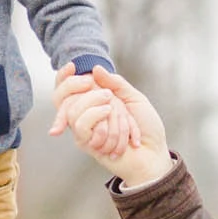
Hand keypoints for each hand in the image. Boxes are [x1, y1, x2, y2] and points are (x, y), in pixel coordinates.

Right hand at [51, 65, 172, 187]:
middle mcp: (87, 114)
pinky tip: (113, 126)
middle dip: (93, 95)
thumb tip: (95, 69)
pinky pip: (82, 125)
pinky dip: (101, 122)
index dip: (64, 76)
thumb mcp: (135, 98)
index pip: (70, 87)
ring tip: (122, 121)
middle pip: (69, 95)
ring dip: (106, 113)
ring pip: (76, 110)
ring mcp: (84, 128)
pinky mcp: (85, 142)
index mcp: (96, 101)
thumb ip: (115, 83)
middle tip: (109, 98)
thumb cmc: (147, 128)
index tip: (72, 66)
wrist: (152, 152)